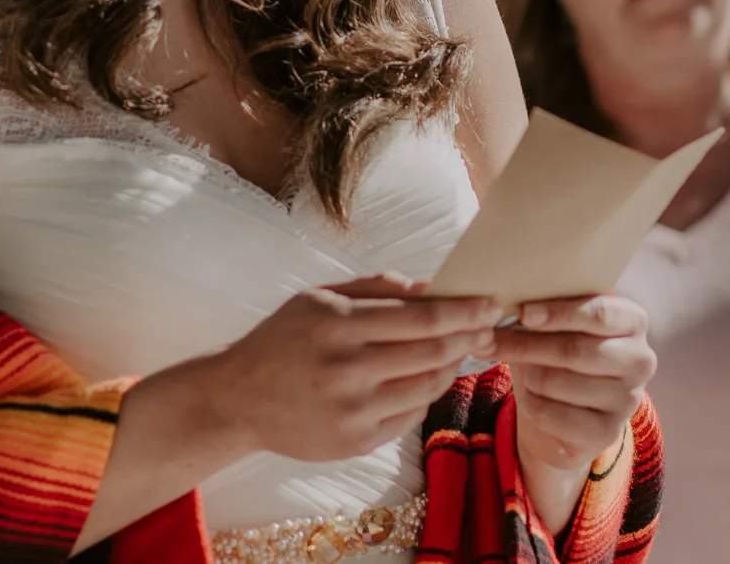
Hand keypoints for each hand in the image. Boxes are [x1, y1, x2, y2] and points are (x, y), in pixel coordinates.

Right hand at [201, 274, 502, 462]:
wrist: (238, 399)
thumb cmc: (284, 338)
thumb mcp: (319, 296)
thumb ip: (375, 287)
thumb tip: (431, 287)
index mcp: (338, 324)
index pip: (422, 319)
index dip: (464, 311)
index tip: (492, 302)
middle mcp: (347, 369)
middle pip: (433, 353)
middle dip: (469, 337)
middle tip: (489, 326)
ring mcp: (352, 411)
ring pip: (428, 386)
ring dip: (453, 365)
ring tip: (461, 349)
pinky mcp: (355, 442)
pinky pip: (410, 415)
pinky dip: (426, 393)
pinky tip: (426, 377)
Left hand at [491, 294, 654, 479]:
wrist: (569, 411)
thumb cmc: (560, 352)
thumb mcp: (557, 326)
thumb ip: (543, 311)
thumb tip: (502, 304)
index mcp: (633, 321)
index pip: (599, 312)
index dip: (558, 312)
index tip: (524, 313)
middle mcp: (640, 359)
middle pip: (575, 350)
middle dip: (526, 344)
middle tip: (488, 339)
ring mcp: (628, 399)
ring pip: (558, 382)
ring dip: (527, 376)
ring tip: (521, 371)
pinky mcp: (608, 432)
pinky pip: (554, 415)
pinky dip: (531, 405)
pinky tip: (530, 398)